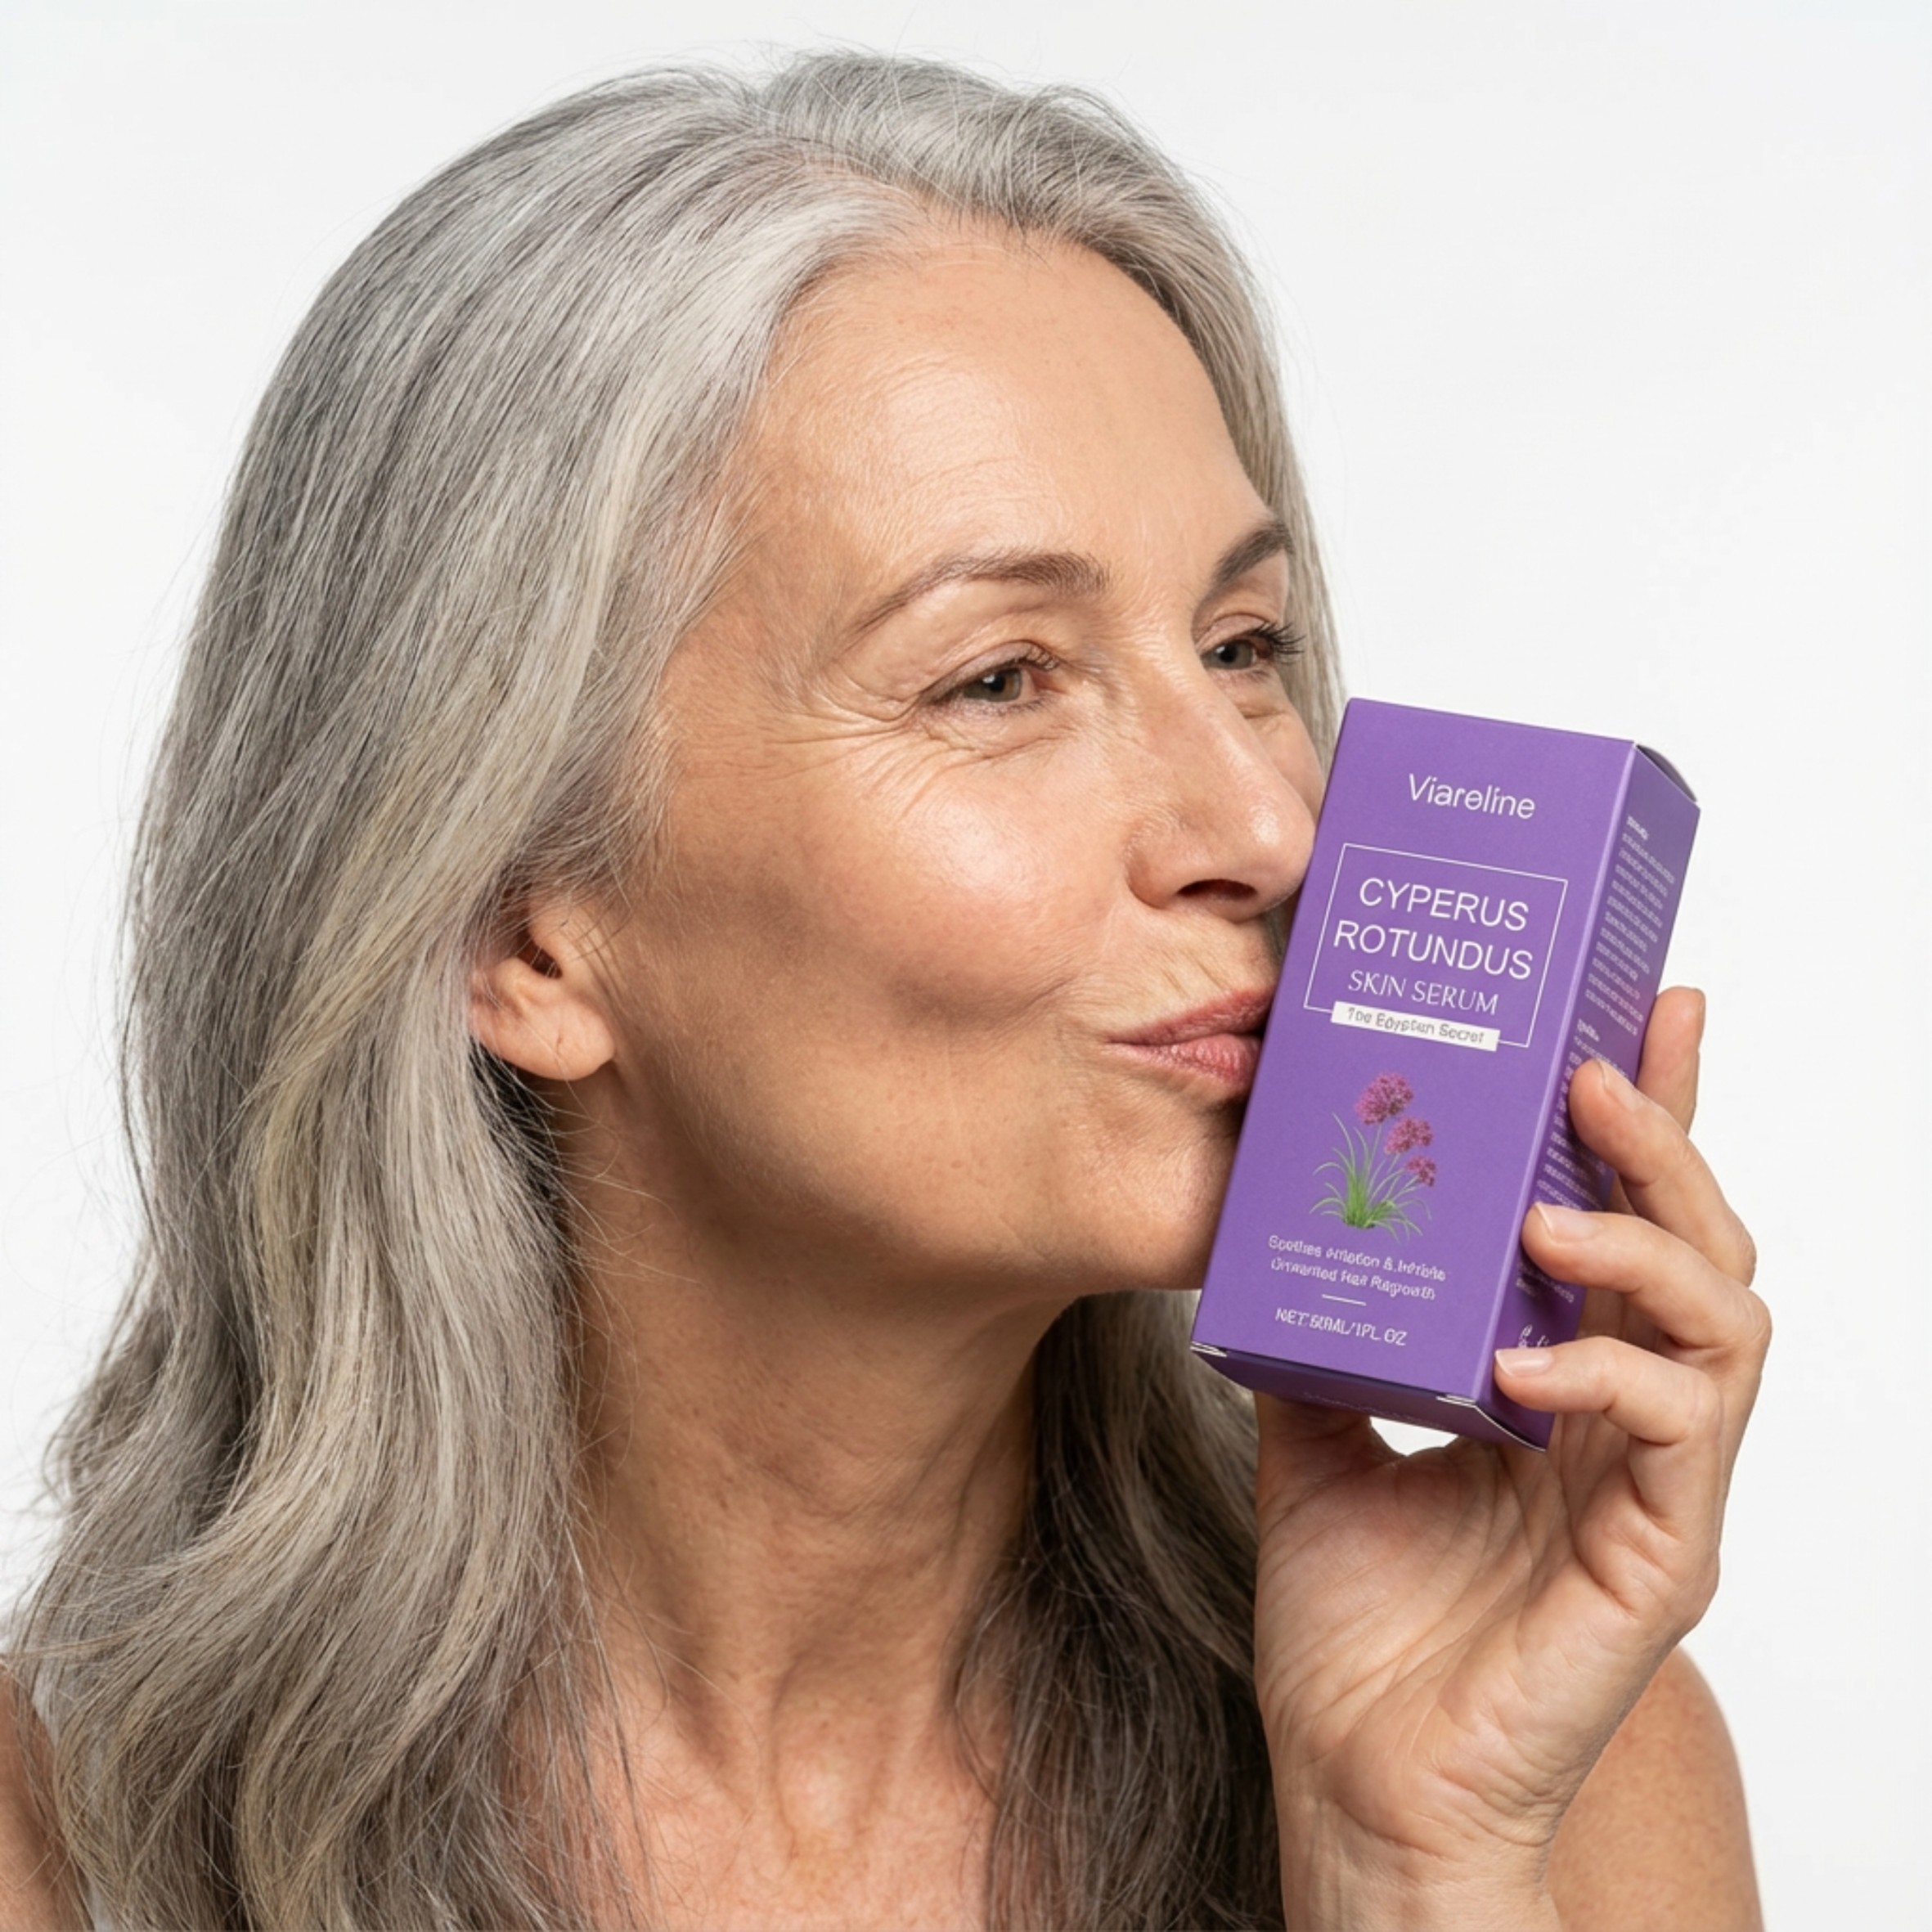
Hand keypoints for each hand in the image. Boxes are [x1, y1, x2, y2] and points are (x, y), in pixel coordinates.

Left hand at [1252, 987, 1767, 1929]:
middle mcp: (1621, 1424)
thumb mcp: (1313, 1437)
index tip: (1641, 1011)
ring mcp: (1654, 1490)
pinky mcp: (1662, 1558)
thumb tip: (1287, 1224)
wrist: (1354, 1782)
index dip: (1647, 1122)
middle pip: (1698, 1245)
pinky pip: (1683, 1430)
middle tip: (1601, 1066)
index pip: (1621, 1229)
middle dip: (1666, 1141)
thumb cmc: (1351, 1628)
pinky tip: (1526, 1362)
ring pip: (1725, 1320)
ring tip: (1549, 1212)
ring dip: (1645, 1244)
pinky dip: (1613, 1373)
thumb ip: (1329, 1334)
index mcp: (1556, 1387)